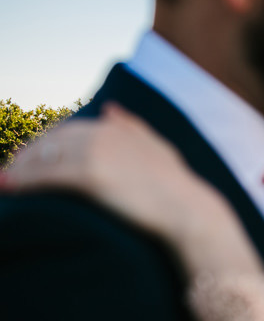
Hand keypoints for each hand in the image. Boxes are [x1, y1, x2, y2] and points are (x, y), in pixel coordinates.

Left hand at [3, 104, 226, 244]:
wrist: (189, 211)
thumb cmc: (175, 187)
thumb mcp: (157, 149)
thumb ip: (133, 127)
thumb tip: (109, 109)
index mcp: (113, 128)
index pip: (64, 132)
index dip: (41, 147)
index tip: (25, 163)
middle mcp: (102, 133)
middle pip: (48, 143)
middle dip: (24, 159)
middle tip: (7, 176)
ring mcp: (95, 152)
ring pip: (42, 158)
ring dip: (17, 171)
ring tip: (3, 185)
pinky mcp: (90, 175)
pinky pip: (46, 177)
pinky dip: (22, 183)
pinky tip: (8, 191)